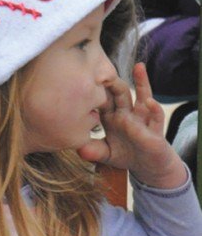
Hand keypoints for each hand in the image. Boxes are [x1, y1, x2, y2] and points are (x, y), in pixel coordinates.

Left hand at [78, 64, 187, 189]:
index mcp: (111, 116)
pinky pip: (156, 117)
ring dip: (141, 82)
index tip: (83, 76)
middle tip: (104, 67)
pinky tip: (150, 102)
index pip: (101, 98)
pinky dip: (155, 109)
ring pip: (141, 97)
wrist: (150, 167)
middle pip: (119, 92)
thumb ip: (94, 151)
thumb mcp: (107, 154)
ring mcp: (142, 119)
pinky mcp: (156, 130)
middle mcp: (126, 113)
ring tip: (138, 67)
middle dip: (112, 80)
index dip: (94, 88)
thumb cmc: (126, 155)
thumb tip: (79, 150)